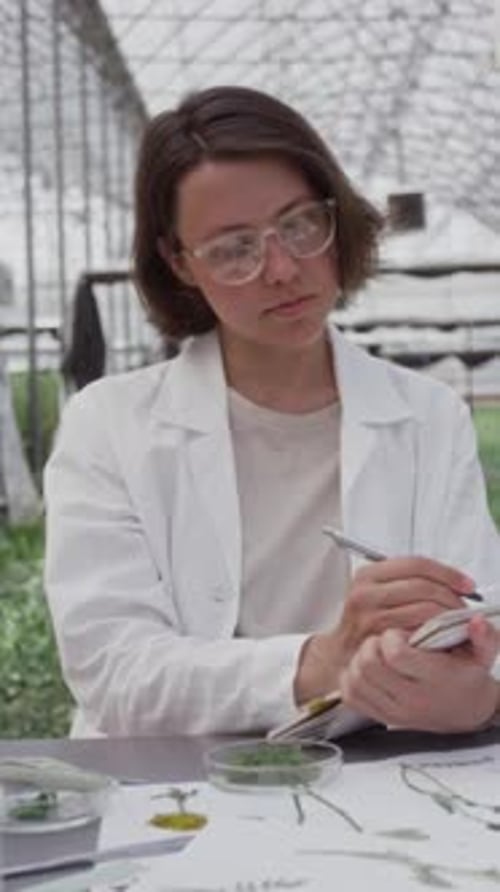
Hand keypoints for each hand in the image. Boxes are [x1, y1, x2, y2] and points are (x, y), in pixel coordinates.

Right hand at [294, 556, 475, 705]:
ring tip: (456, 623)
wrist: (343, 654)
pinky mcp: (379, 643)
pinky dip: (438, 635)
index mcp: (367, 575)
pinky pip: (420, 634)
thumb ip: (406, 580)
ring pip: (425, 610)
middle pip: (423, 587)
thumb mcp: (376, 591)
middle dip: (451, 596)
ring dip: (449, 617)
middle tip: (463, 608)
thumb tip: (452, 579)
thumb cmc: (367, 622)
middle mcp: (365, 594)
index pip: (415, 564)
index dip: (447, 572)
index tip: (466, 584)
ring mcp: (370, 619)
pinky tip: (442, 638)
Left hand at [338, 625, 499, 732]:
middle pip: (369, 665)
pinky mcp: (380, 717)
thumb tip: (476, 621)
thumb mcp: (482, 655)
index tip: (400, 633)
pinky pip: (351, 696)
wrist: (465, 712)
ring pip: (356, 678)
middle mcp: (411, 699)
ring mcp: (393, 711)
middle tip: (385, 641)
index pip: (395, 655)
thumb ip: (484, 637)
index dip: (391, 637)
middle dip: (372, 645)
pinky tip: (368, 668)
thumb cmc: (467, 677)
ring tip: (378, 653)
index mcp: (434, 680)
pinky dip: (352, 678)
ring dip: (361, 659)